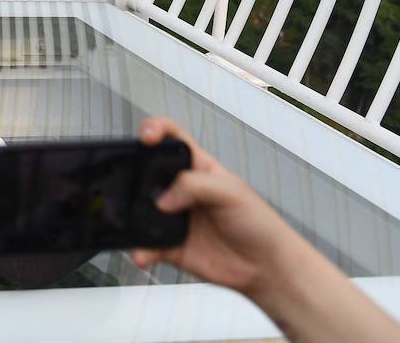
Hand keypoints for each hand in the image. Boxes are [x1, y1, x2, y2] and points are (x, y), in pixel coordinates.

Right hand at [130, 118, 302, 296]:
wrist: (267, 268)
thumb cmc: (260, 225)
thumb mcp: (233, 192)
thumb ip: (196, 185)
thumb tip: (164, 197)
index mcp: (199, 169)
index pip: (172, 138)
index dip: (156, 130)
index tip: (147, 136)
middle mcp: (182, 191)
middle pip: (148, 172)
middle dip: (134, 173)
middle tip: (133, 183)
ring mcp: (174, 218)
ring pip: (141, 209)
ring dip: (132, 216)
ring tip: (136, 222)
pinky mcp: (170, 245)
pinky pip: (146, 245)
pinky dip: (140, 250)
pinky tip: (144, 253)